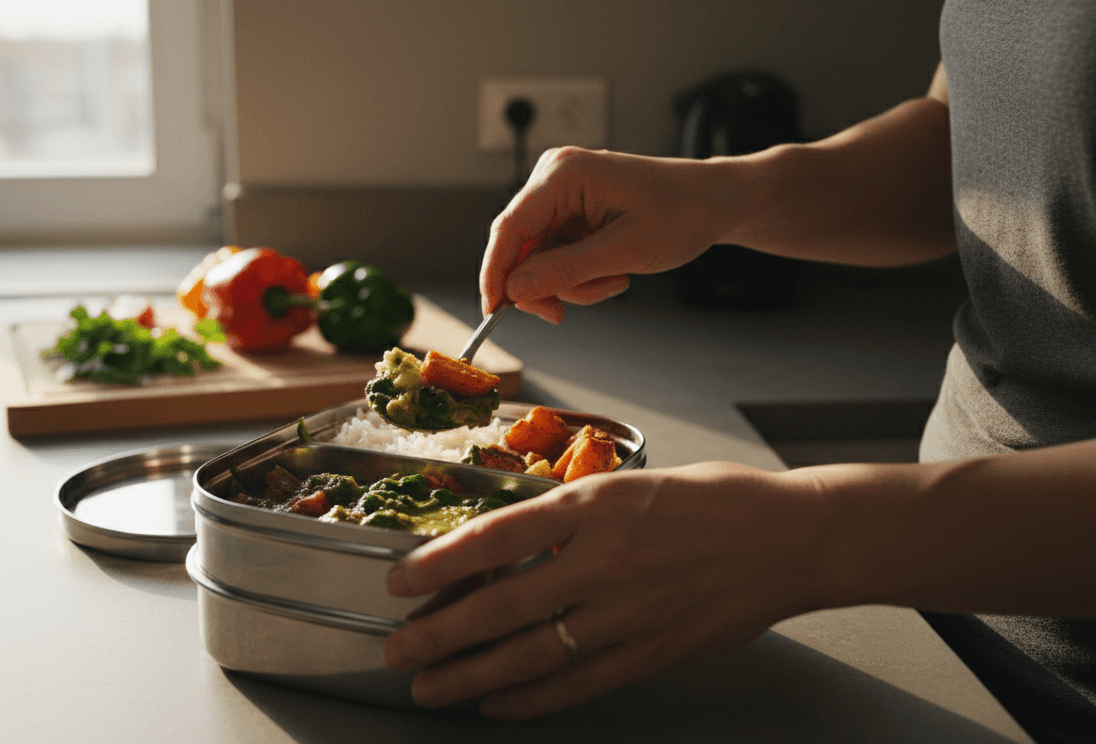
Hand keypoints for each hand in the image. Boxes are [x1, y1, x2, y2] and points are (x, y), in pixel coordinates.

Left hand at [381, 462, 824, 718]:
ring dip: (470, 676)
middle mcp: (604, 562)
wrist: (790, 537)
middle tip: (398, 651)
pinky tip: (497, 704)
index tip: (399, 581)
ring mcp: (628, 614)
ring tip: (430, 688)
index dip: (438, 563)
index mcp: (593, 508)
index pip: (494, 538)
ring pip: (531, 655)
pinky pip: (578, 684)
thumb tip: (502, 545)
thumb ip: (567, 516)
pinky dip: (531, 699)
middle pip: (501, 607)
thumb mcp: (628, 484)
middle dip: (438, 635)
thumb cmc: (713, 500)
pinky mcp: (652, 653)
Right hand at [481, 147, 745, 322]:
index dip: (495, 272)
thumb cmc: (682, 213)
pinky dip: (579, 275)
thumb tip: (514, 290)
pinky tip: (612, 272)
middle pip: (519, 246)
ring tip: (614, 281)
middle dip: (545, 284)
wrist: (714, 202)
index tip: (493, 312)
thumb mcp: (624, 251)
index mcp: (564, 173)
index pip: (509, 227)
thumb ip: (565, 270)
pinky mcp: (570, 211)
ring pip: (538, 258)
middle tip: (563, 314)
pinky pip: (555, 255)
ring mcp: (561, 194)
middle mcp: (554, 177)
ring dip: (571, 283)